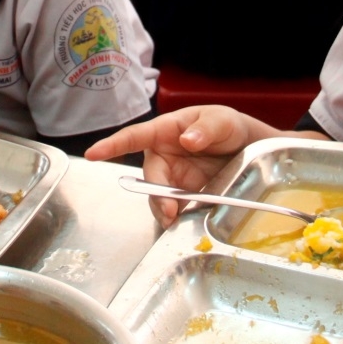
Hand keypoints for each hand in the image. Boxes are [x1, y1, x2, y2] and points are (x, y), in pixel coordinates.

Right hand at [86, 105, 272, 226]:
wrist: (248, 148)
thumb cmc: (227, 126)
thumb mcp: (222, 120)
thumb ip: (206, 128)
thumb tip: (187, 139)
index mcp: (165, 131)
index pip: (135, 136)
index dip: (113, 145)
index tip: (94, 154)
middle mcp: (164, 156)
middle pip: (149, 176)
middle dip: (155, 194)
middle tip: (169, 210)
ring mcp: (173, 178)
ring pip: (158, 196)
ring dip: (165, 209)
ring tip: (175, 220)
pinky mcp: (185, 195)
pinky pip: (175, 208)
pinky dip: (178, 217)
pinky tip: (185, 223)